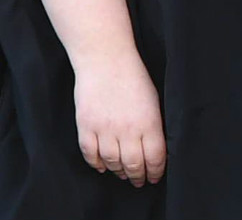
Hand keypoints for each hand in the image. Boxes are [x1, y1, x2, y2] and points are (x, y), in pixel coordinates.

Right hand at [71, 53, 164, 186]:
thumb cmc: (132, 77)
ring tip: (121, 174)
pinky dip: (96, 163)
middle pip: (133, 165)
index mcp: (149, 124)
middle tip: (138, 181)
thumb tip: (152, 151)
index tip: (153, 177)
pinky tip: (102, 165)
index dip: (155, 173)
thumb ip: (153, 128)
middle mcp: (127, 130)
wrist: (104, 59)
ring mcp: (105, 128)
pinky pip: (90, 153)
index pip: (154, 159)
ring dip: (118, 172)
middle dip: (137, 177)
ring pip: (112, 162)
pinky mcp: (86, 125)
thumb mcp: (153, 102)